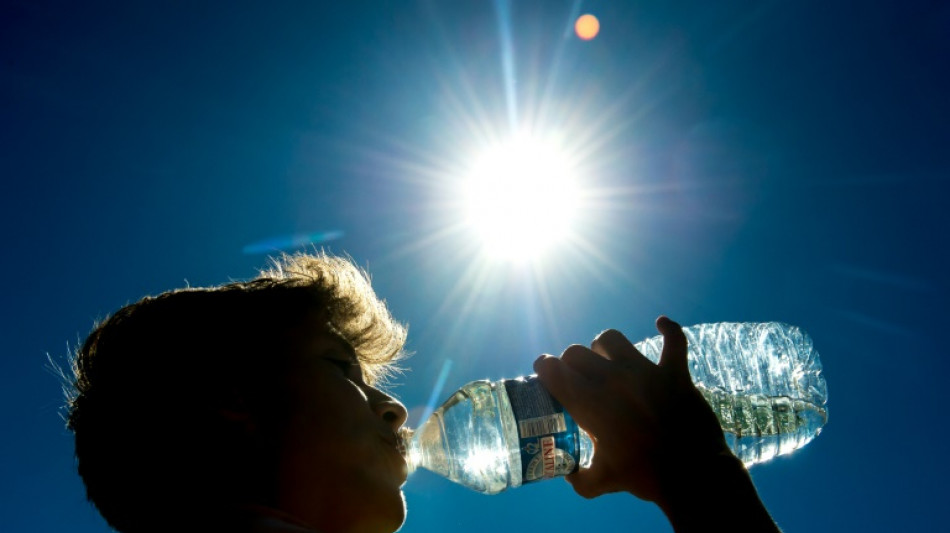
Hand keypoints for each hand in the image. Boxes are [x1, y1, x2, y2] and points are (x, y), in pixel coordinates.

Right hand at [534, 316, 731, 503]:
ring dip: (604, 348)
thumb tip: (567, 472)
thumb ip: (579, 478)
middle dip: (571, 363)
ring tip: (607, 361)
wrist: (692, 473)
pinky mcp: (674, 372)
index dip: (544, 368)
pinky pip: (674, 340)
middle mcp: (611, 379)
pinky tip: (662, 324)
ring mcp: (644, 372)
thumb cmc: (644, 476)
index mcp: (589, 403)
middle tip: (577, 377)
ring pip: (612, 339)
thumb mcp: (602, 482)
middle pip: (577, 352)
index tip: (546, 373)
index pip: (553, 369)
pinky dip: (668, 329)